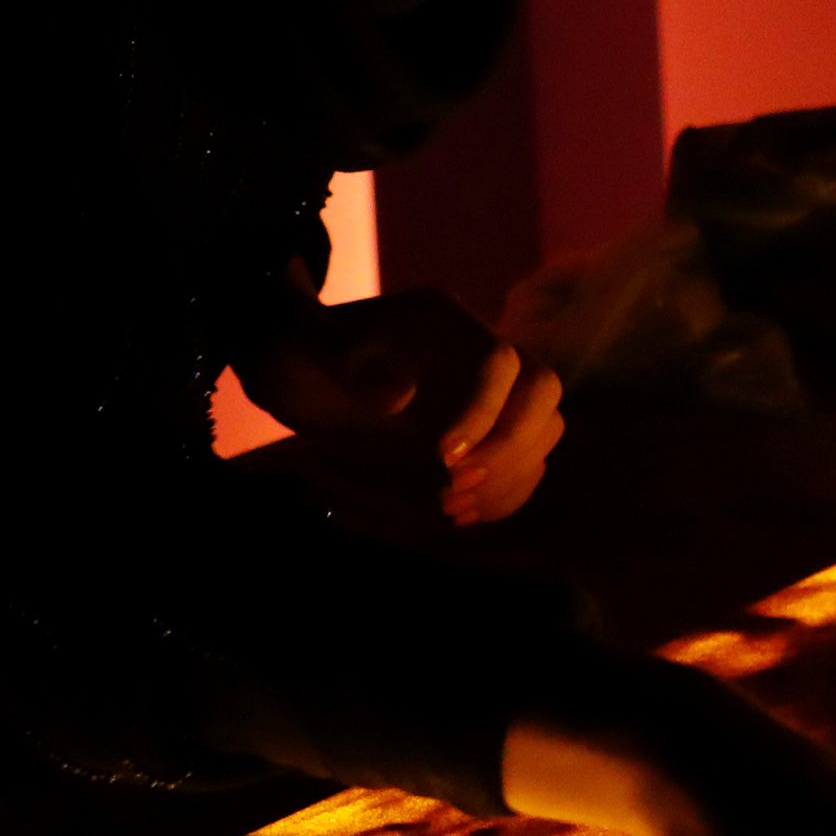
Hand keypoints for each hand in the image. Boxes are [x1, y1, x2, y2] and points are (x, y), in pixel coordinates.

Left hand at [238, 288, 563, 525]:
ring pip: (541, 426)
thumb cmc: (297, 348)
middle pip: (541, 388)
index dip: (484, 410)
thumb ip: (345, 363)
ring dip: (510, 474)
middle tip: (454, 484)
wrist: (293, 360)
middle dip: (512, 444)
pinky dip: (504, 491)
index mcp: (440, 321)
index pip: (498, 359)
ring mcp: (480, 391)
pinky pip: (521, 458)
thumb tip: (400, 396)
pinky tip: (460, 513)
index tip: (442, 458)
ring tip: (451, 506)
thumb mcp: (304, 349)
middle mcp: (472, 352)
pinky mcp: (478, 428)